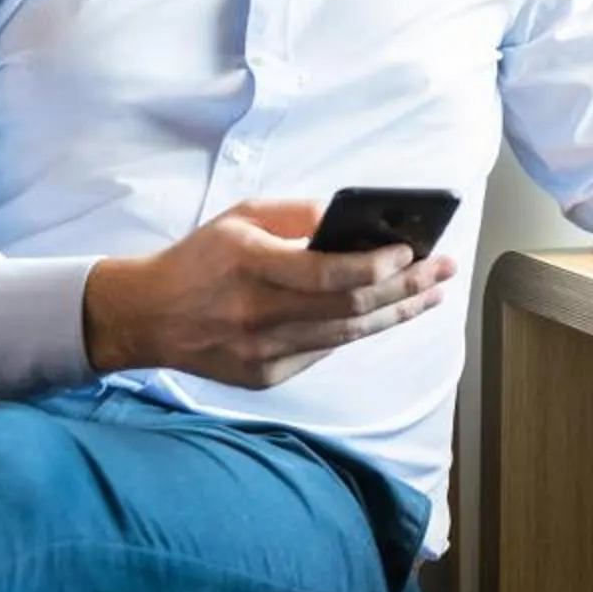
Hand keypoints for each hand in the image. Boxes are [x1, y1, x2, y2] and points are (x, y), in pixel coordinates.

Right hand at [82, 199, 456, 390]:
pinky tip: (388, 313)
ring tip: (432, 293)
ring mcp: (262, 352)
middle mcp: (257, 313)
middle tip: (443, 269)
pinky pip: (324, 351)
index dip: (376, 266)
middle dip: (406, 287)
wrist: (149, 316)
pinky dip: (358, 331)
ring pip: (347, 335)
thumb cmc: (201, 259)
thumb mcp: (241, 216)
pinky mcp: (265, 376)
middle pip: (350, 308)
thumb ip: (298, 215)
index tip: (411, 250)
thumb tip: (354, 220)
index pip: (327, 273)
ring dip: (397, 313)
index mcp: (250, 265)